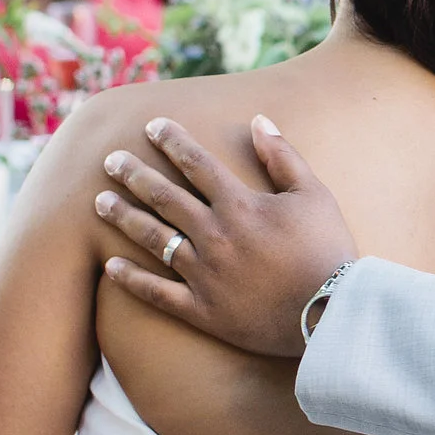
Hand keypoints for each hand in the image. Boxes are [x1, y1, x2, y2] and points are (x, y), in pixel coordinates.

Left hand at [94, 115, 356, 357]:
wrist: (333, 314)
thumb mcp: (315, 194)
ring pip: (152, 239)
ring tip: (100, 202)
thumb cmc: (329, 251)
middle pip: (163, 197)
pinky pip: (157, 293)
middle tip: (110, 160)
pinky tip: (110, 266)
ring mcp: (204, 274)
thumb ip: (283, 156)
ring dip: (123, 217)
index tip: (151, 126)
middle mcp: (214, 235)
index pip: (196, 164)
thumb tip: (258, 120)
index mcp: (240, 205)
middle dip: (134, 174)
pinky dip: (132, 280)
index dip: (172, 141)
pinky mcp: (202, 310)